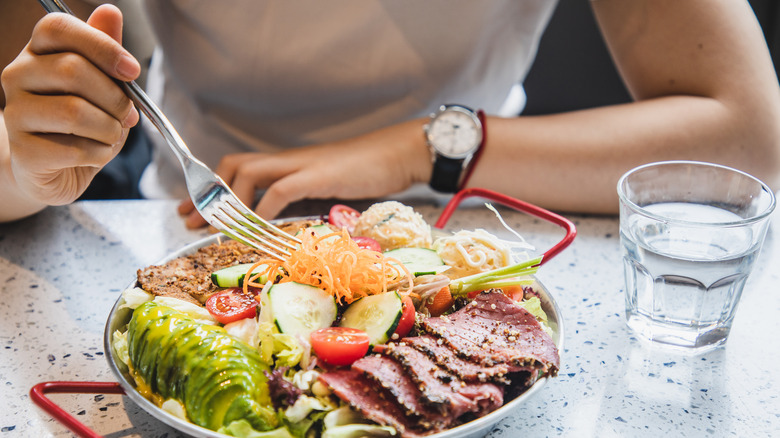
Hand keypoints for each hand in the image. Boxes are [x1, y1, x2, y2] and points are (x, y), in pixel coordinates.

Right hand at [1, 5, 139, 204]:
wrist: (58, 169)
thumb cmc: (84, 123)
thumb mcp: (103, 85)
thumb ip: (106, 51)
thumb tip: (110, 12)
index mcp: (38, 52)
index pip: (59, 28)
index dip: (102, 46)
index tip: (132, 70)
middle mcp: (18, 76)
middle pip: (73, 70)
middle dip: (115, 97)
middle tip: (128, 114)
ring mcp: (16, 113)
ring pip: (75, 112)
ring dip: (109, 128)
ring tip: (112, 134)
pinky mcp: (24, 151)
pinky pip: (75, 148)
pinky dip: (100, 153)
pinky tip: (96, 153)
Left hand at [178, 118, 432, 227]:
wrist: (397, 155)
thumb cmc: (366, 173)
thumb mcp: (324, 187)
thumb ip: (299, 199)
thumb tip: (276, 223)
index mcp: (287, 163)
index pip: (237, 167)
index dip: (209, 188)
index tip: (190, 211)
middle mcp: (288, 160)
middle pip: (233, 165)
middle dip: (208, 194)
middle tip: (190, 220)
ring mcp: (302, 165)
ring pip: (249, 172)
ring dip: (230, 202)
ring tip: (221, 227)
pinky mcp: (319, 175)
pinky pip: (282, 189)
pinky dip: (264, 209)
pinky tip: (258, 228)